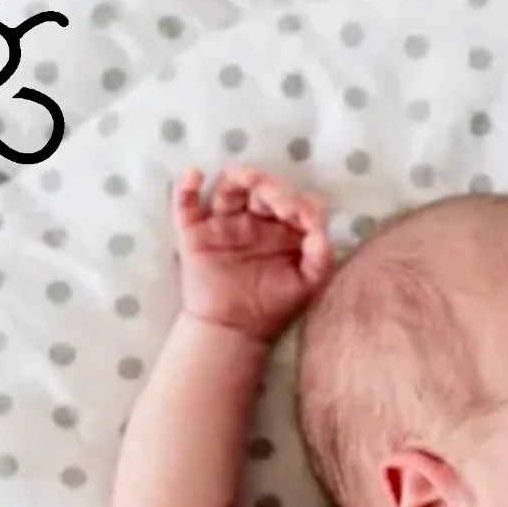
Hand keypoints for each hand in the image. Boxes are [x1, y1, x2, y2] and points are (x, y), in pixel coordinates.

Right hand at [170, 165, 332, 342]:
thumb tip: (321, 236)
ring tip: (247, 180)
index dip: (299, 203)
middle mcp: (256, 219)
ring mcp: (225, 222)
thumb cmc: (273, 305)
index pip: (296, 201)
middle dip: (272, 188)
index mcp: (285, 227)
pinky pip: (185, 203)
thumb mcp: (306, 285)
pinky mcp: (196, 232)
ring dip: (239, 177)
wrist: (234, 331)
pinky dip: (185, 186)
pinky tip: (195, 175)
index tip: (299, 216)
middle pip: (263, 187)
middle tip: (277, 202)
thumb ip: (319, 261)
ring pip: (229, 187)